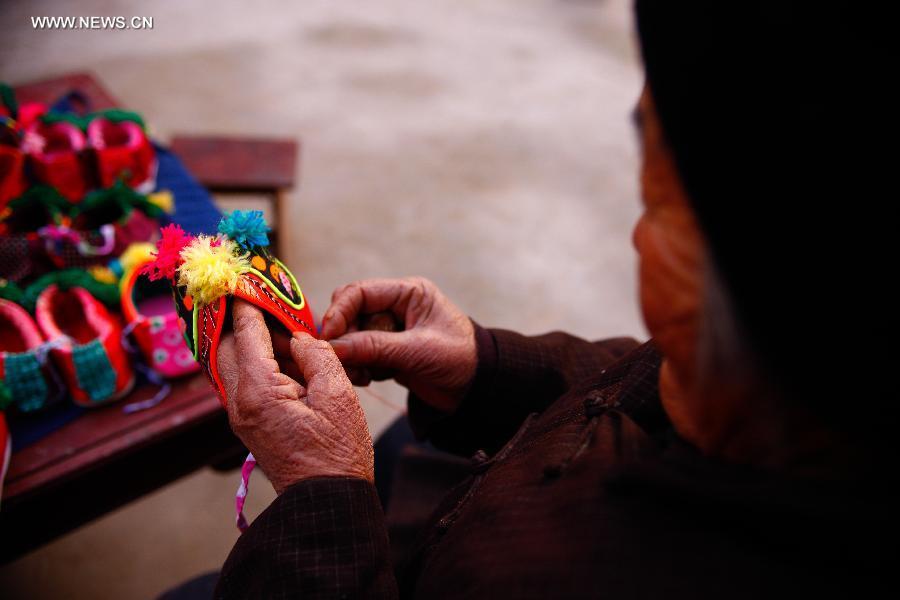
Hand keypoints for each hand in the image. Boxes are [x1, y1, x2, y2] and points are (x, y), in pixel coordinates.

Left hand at [217, 300, 372, 493]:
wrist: (326, 501)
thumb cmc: (338, 452)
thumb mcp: (337, 395)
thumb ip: (316, 355)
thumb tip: (299, 338)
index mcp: (258, 391)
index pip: (245, 333)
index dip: (248, 303)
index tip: (246, 279)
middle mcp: (238, 402)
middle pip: (225, 346)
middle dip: (238, 319)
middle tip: (258, 298)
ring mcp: (240, 416)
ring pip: (230, 364)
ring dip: (247, 341)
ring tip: (276, 325)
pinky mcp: (249, 424)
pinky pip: (241, 382)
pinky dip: (254, 361)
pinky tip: (281, 356)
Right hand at [320, 277, 476, 413]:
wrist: (478, 391)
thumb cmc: (460, 360)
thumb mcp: (417, 351)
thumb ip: (375, 347)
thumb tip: (332, 347)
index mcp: (408, 293)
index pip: (359, 292)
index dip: (339, 312)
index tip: (327, 337)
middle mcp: (396, 307)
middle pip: (350, 314)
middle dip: (345, 339)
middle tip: (343, 362)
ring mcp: (390, 331)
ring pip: (351, 338)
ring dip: (351, 358)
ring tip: (363, 377)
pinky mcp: (387, 352)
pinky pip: (359, 356)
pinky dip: (359, 368)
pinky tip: (370, 380)